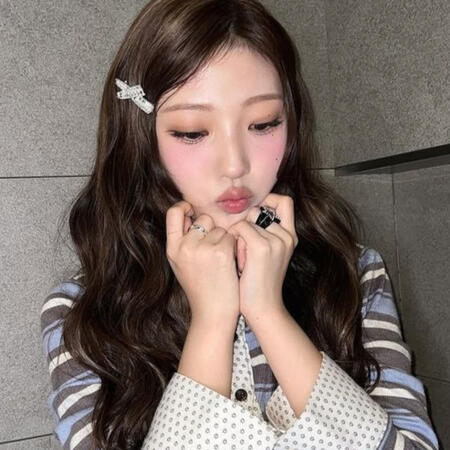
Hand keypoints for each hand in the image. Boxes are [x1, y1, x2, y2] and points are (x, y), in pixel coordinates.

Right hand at [165, 201, 239, 323]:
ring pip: (220, 228)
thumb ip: (184, 241)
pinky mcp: (220, 252)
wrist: (212, 314)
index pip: (173, 213)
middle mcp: (184, 246)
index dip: (185, 207)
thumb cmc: (200, 289)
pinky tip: (231, 264)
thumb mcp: (182, 264)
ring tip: (221, 263)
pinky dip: (235, 248)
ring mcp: (201, 248)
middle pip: (203, 218)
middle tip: (213, 252)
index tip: (194, 210)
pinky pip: (232, 237)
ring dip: (225, 240)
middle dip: (212, 229)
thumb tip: (190, 214)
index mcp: (172, 248)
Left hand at [227, 194, 298, 318]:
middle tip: (242, 243)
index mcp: (291, 236)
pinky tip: (236, 255)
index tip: (253, 214)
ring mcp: (276, 241)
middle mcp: (287, 236)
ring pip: (248, 219)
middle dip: (246, 222)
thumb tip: (248, 214)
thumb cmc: (258, 282)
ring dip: (238, 233)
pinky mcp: (262, 247)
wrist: (263, 307)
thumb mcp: (268, 254)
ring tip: (241, 255)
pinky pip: (241, 228)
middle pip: (259, 210)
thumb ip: (264, 233)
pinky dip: (234, 238)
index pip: (285, 201)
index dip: (268, 200)